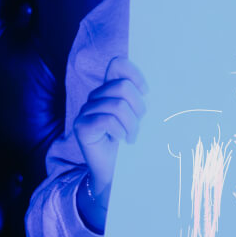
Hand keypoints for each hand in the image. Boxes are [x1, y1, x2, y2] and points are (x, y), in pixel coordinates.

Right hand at [73, 57, 147, 198]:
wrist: (116, 171)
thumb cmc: (130, 141)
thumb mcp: (140, 116)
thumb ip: (142, 99)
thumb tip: (154, 88)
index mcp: (110, 89)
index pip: (118, 65)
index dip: (135, 74)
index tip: (147, 92)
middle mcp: (95, 96)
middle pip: (123, 87)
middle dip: (138, 107)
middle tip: (139, 124)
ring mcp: (85, 111)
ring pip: (118, 106)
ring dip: (132, 125)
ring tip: (131, 136)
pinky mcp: (81, 126)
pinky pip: (107, 120)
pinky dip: (120, 132)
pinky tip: (121, 140)